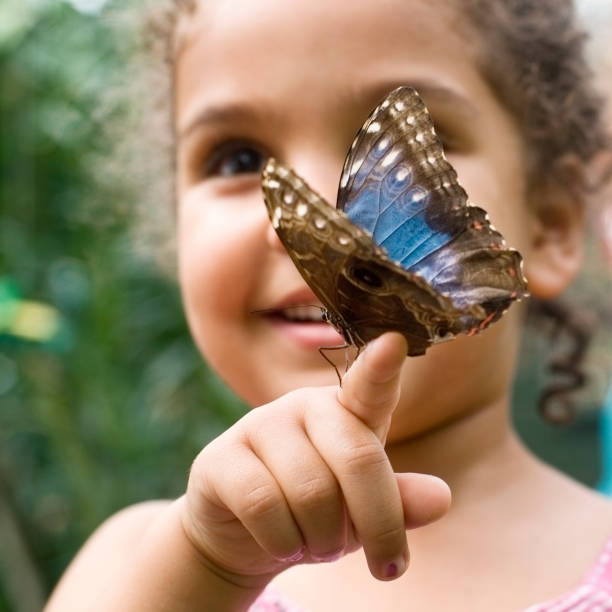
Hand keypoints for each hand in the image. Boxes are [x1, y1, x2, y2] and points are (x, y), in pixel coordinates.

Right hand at [180, 332, 450, 586]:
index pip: (369, 386)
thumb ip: (398, 501)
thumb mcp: (363, 510)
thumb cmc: (314, 513)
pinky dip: (283, 543)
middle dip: (378, 524)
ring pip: (310, 492)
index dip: (382, 365)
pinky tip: (281, 544)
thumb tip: (440, 498)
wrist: (241, 535)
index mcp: (344, 411)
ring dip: (323, 539)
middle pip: (356, 459)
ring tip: (317, 542)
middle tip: (386, 565)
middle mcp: (302, 406)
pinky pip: (264, 506)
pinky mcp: (220, 456)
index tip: (396, 340)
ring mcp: (258, 425)